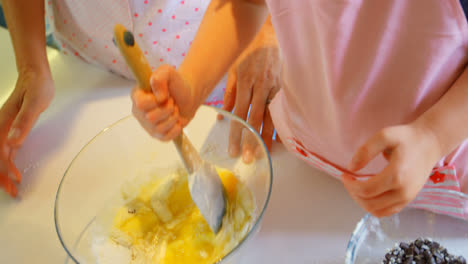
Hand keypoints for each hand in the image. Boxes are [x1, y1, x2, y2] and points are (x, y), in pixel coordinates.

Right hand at [0, 69, 53, 196]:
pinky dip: (9, 162)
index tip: (13, 182)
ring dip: (4, 171)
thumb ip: (24, 122)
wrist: (36, 75)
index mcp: (4, 124)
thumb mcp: (34, 103)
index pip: (0, 153)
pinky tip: (15, 170)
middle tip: (12, 192)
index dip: (4, 170)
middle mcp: (2, 128)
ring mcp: (6, 128)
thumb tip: (13, 141)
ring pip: (1, 155)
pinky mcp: (13, 128)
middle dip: (1, 176)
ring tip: (13, 185)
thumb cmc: (36, 86)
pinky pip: (7, 149)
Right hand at [131, 65, 199, 140]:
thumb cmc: (176, 84)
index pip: (140, 104)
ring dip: (173, 117)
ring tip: (174, 109)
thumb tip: (159, 96)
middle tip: (171, 101)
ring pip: (159, 128)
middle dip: (167, 109)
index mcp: (137, 95)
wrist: (188, 96)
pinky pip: (166, 137)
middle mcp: (138, 111)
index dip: (155, 101)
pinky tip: (176, 120)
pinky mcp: (157, 134)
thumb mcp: (168, 72)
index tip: (164, 95)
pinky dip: (176, 128)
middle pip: (150, 118)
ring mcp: (147, 124)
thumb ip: (160, 77)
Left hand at [220, 19, 281, 162]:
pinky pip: (284, 110)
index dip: (236, 133)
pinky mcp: (285, 88)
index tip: (232, 149)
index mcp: (245, 83)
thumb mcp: (233, 70)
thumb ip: (228, 94)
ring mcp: (275, 88)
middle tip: (248, 158)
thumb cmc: (248, 53)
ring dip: (267, 136)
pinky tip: (282, 139)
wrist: (270, 36)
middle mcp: (261, 87)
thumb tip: (221, 116)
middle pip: (255, 118)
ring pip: (272, 116)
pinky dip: (283, 125)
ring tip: (264, 153)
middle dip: (251, 140)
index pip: (239, 113)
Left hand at [342, 124, 441, 217]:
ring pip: (376, 211)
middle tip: (349, 180)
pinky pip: (386, 212)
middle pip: (369, 203)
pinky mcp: (408, 200)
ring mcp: (407, 198)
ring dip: (361, 201)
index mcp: (397, 175)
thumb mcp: (385, 136)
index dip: (350, 185)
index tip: (345, 175)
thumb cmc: (407, 138)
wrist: (429, 143)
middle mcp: (403, 191)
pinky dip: (373, 206)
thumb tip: (351, 168)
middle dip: (353, 193)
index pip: (366, 190)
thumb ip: (366, 151)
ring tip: (356, 187)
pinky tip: (368, 193)